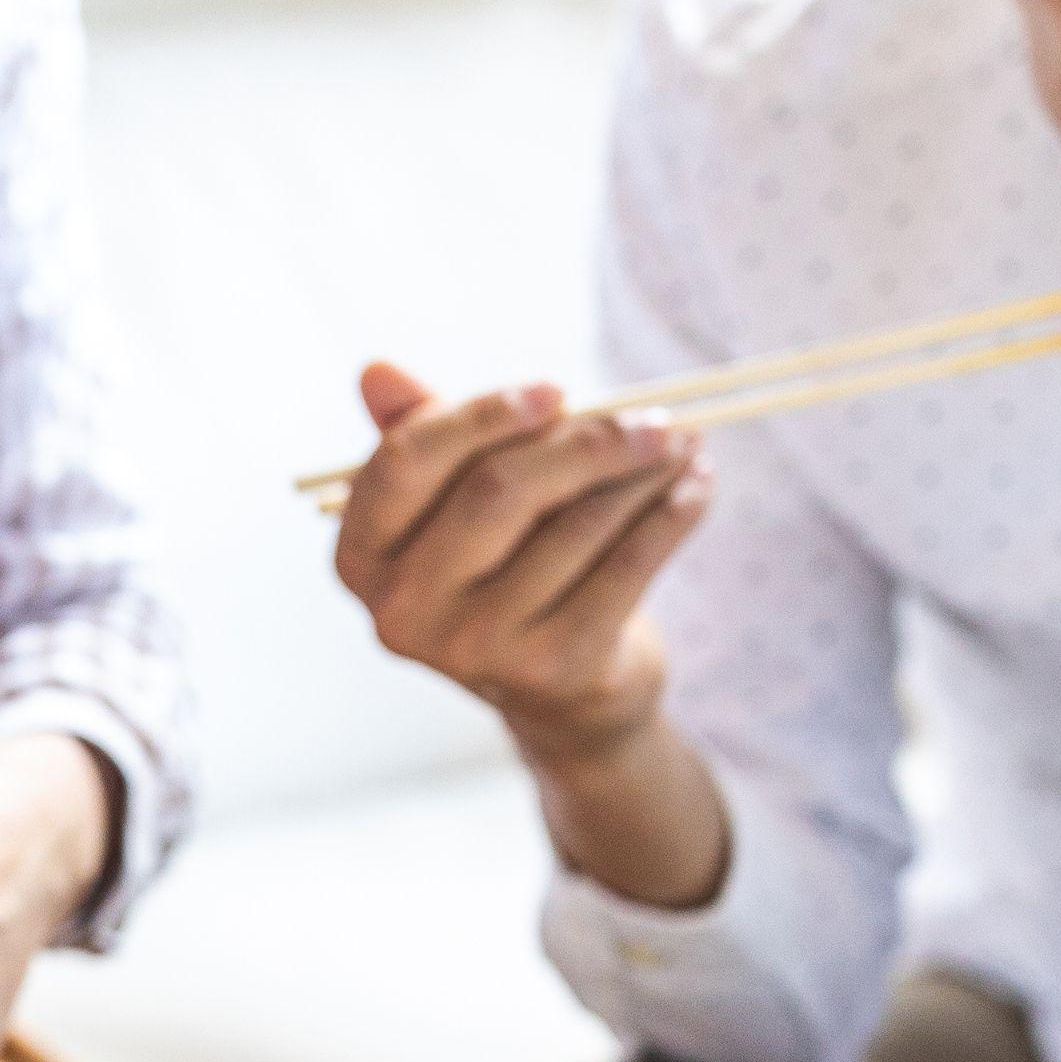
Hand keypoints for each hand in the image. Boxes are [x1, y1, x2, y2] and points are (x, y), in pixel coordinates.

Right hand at [328, 363, 707, 768]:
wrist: (558, 690)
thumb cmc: (501, 567)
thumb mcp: (452, 504)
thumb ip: (421, 435)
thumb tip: (377, 370)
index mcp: (363, 557)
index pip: (405, 461)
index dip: (481, 416)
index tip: (557, 391)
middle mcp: (404, 610)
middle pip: (497, 490)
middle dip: (586, 442)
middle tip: (652, 420)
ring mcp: (475, 646)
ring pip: (573, 526)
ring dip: (642, 474)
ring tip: (683, 445)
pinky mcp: (550, 667)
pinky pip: (624, 570)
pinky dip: (670, 519)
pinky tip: (697, 488)